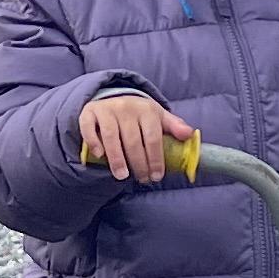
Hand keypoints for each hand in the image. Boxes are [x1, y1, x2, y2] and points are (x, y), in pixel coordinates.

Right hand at [78, 91, 195, 182]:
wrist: (114, 98)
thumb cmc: (140, 115)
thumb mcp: (159, 118)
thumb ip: (174, 127)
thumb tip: (190, 135)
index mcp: (147, 110)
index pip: (153, 137)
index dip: (155, 159)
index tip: (156, 176)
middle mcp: (126, 108)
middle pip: (133, 141)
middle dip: (138, 163)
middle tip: (142, 179)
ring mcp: (107, 110)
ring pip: (111, 136)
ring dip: (117, 159)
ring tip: (122, 176)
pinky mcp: (89, 113)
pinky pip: (88, 128)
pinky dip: (93, 142)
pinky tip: (100, 156)